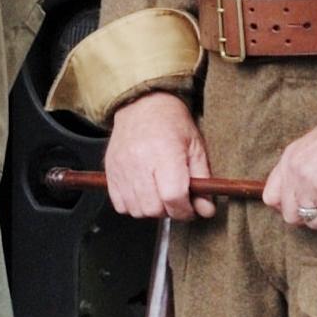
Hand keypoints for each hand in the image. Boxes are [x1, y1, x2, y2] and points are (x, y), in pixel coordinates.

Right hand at [105, 94, 209, 220]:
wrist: (142, 106)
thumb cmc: (171, 123)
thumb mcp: (196, 147)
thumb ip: (202, 180)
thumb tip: (206, 209)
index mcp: (164, 154)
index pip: (173, 196)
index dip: (185, 210)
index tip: (191, 208)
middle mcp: (139, 163)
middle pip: (154, 208)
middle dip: (169, 211)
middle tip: (176, 199)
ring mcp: (121, 169)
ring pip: (137, 210)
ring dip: (152, 210)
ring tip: (160, 194)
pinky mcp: (110, 173)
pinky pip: (121, 205)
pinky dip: (134, 205)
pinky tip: (144, 193)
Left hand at [264, 116, 316, 231]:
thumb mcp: (314, 146)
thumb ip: (305, 167)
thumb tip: (312, 194)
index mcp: (288, 160)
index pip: (271, 197)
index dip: (288, 207)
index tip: (307, 206)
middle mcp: (293, 173)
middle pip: (290, 215)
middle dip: (312, 216)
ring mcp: (308, 184)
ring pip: (313, 221)